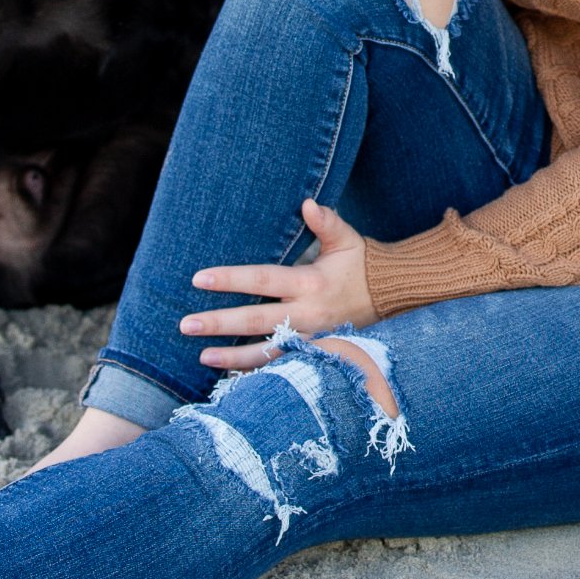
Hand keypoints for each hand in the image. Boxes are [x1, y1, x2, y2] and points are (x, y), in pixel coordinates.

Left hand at [180, 199, 376, 370]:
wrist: (393, 297)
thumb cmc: (364, 264)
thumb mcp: (346, 240)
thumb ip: (325, 222)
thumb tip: (307, 203)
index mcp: (310, 282)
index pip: (262, 280)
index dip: (230, 279)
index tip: (199, 279)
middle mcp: (308, 314)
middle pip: (256, 320)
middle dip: (219, 323)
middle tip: (186, 325)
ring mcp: (312, 339)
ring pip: (267, 352)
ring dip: (232, 357)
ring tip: (202, 357)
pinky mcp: (317, 356)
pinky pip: (283, 366)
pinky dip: (258, 372)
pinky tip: (232, 375)